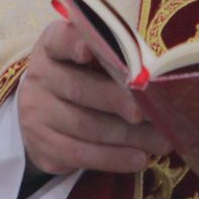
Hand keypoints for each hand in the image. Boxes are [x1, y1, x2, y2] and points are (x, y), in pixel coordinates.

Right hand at [17, 20, 170, 175]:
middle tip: (148, 112)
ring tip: (161, 141)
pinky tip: (140, 158)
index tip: (88, 49)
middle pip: (79, 89)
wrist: (46, 112)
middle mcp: (40, 78)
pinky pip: (82, 155)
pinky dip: (115, 158)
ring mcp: (37, 114)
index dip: (72, 43)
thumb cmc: (84, 75)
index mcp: (52, 47)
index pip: (58, 40)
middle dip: (117, 101)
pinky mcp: (44, 147)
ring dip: (128, 136)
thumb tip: (156, 76)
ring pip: (85, 126)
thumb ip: (115, 57)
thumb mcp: (92, 58)